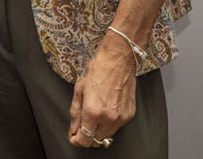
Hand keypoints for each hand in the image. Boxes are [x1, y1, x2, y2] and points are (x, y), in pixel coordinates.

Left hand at [67, 33, 137, 148]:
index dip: (76, 140)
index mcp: (93, 112)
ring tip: (93, 117)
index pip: (84, 140)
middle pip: (95, 142)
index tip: (73, 137)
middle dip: (86, 137)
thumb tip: (73, 128)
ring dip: (98, 132)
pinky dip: (109, 125)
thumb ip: (75, 112)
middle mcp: (108, 118)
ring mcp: (121, 118)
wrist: (119, 60)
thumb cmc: (99, 70)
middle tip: (81, 128)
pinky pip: (116, 128)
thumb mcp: (79, 89)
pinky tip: (105, 112)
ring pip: (107, 137)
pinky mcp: (129, 115)